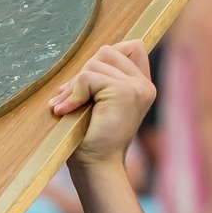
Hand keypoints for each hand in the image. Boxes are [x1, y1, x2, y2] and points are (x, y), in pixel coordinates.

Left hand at [52, 40, 154, 168]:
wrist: (96, 166)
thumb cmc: (91, 138)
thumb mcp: (97, 103)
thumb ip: (100, 80)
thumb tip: (87, 59)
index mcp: (142, 86)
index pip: (132, 46)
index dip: (106, 56)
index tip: (86, 82)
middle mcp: (144, 85)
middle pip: (108, 52)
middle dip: (83, 73)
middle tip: (69, 98)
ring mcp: (137, 87)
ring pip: (95, 63)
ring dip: (75, 85)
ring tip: (67, 107)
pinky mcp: (124, 92)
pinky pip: (89, 77)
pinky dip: (74, 93)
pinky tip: (68, 110)